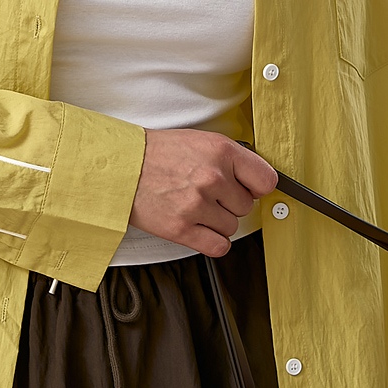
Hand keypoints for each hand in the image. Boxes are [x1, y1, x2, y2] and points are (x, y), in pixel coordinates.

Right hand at [130, 130, 277, 257]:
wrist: (121, 167)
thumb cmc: (157, 154)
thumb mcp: (200, 141)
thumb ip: (232, 160)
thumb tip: (256, 182)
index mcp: (221, 151)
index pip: (266, 180)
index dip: (256, 186)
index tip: (248, 188)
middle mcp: (212, 177)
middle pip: (246, 206)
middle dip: (229, 202)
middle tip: (206, 193)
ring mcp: (197, 204)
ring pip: (232, 227)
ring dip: (216, 221)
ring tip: (194, 205)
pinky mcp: (182, 229)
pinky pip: (218, 246)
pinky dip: (212, 241)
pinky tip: (199, 227)